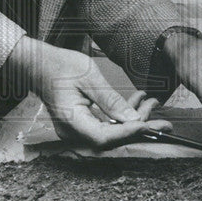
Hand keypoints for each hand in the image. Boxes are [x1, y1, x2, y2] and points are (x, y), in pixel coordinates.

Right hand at [5, 37, 170, 147]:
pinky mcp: (81, 123)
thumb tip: (132, 119)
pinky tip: (136, 101)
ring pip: (111, 131)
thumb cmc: (59, 66)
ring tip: (151, 103)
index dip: (130, 133)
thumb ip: (111, 100)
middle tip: (163, 119)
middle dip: (139, 126)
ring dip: (133, 118)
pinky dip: (121, 114)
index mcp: (72, 121)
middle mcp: (73, 131)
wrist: (38, 63)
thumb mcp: (89, 78)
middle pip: (111, 137)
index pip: (105, 137)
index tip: (151, 126)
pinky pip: (105, 124)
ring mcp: (76, 129)